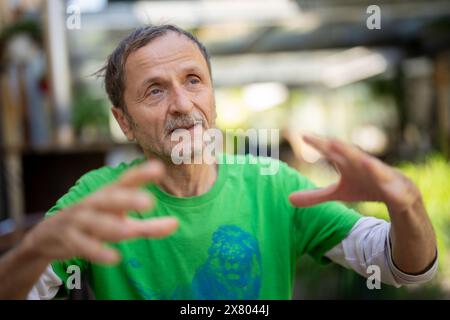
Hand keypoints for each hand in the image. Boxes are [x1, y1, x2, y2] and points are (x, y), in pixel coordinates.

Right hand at [22, 161, 177, 264]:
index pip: (126, 181)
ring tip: (131, 230)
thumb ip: (148, 226)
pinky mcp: (69, 238)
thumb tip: (176, 224)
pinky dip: (97, 251)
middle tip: (149, 202)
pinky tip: (114, 258)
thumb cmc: (94, 223)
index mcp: (109, 195)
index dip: (141, 174)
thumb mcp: (120, 222)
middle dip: (128, 199)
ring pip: (96, 221)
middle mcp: (94, 203)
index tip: (159, 168)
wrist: (49, 234)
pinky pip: (82, 244)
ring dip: (113, 226)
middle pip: (110, 199)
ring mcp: (79, 220)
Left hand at [289, 135, 420, 212]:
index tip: (302, 135)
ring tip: (353, 153)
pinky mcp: (390, 181)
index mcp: (345, 163)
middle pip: (347, 152)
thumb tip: (288, 200)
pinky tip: (375, 169)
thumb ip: (314, 196)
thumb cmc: (364, 185)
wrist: (396, 193)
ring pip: (367, 162)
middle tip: (326, 140)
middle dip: (337, 145)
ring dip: (359, 157)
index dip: (317, 143)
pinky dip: (380, 174)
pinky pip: (385, 178)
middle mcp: (359, 162)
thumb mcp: (338, 193)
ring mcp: (375, 170)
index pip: (329, 150)